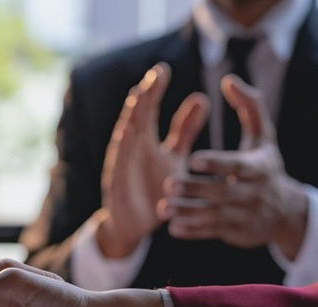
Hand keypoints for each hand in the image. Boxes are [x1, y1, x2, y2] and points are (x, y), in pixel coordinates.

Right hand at [97, 62, 207, 257]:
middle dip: (144, 96)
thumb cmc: (152, 188)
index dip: (154, 91)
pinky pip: (118, 164)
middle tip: (154, 75)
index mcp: (145, 140)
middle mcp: (131, 149)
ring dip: (130, 117)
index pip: (148, 110)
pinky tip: (125, 133)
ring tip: (138, 97)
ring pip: (124, 136)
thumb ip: (184, 131)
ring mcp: (121, 166)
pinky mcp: (116, 184)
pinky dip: (121, 148)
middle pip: (136, 117)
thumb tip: (201, 98)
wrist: (135, 224)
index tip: (163, 70)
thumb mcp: (173, 157)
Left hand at [159, 75, 308, 259]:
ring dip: (187, 212)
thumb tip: (228, 81)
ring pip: (212, 215)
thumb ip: (249, 106)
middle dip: (194, 189)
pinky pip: (210, 232)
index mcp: (259, 167)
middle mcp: (252, 193)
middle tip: (169, 183)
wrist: (282, 211)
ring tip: (163, 207)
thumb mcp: (264, 135)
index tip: (192, 159)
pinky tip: (172, 227)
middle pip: (221, 192)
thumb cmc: (265, 164)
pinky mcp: (233, 231)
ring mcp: (243, 215)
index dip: (216, 163)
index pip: (237, 166)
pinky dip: (192, 231)